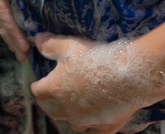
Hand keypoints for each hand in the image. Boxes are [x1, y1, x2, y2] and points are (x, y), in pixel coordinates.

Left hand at [30, 34, 155, 133]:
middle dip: (49, 102)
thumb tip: (37, 40)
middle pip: (51, 110)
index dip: (37, 86)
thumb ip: (50, 45)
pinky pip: (94, 131)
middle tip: (51, 95)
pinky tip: (93, 121)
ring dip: (68, 116)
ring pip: (71, 123)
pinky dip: (91, 127)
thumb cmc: (95, 58)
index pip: (37, 92)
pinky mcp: (104, 127)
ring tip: (71, 108)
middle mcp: (67, 110)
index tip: (38, 82)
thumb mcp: (69, 45)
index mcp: (54, 90)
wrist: (128, 76)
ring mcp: (86, 121)